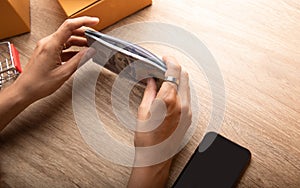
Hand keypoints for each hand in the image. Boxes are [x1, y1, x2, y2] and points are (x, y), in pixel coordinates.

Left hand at [13, 16, 98, 102]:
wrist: (25, 90)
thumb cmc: (39, 84)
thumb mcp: (64, 73)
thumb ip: (79, 60)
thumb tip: (90, 52)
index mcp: (51, 45)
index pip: (69, 26)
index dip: (84, 22)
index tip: (94, 22)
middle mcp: (47, 43)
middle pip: (68, 31)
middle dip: (83, 33)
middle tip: (94, 37)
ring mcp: (45, 47)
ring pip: (65, 39)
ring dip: (78, 41)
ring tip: (89, 46)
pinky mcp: (45, 52)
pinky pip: (61, 46)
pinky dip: (71, 48)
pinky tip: (79, 54)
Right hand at [128, 57, 191, 187]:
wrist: (155, 158)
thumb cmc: (147, 139)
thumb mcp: (143, 111)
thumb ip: (150, 92)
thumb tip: (152, 81)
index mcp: (169, 100)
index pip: (175, 71)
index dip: (170, 60)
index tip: (164, 58)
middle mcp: (182, 104)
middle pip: (184, 76)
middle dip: (175, 69)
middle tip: (162, 68)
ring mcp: (188, 111)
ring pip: (187, 86)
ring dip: (178, 80)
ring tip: (165, 81)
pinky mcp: (189, 118)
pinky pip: (188, 97)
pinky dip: (180, 90)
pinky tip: (170, 93)